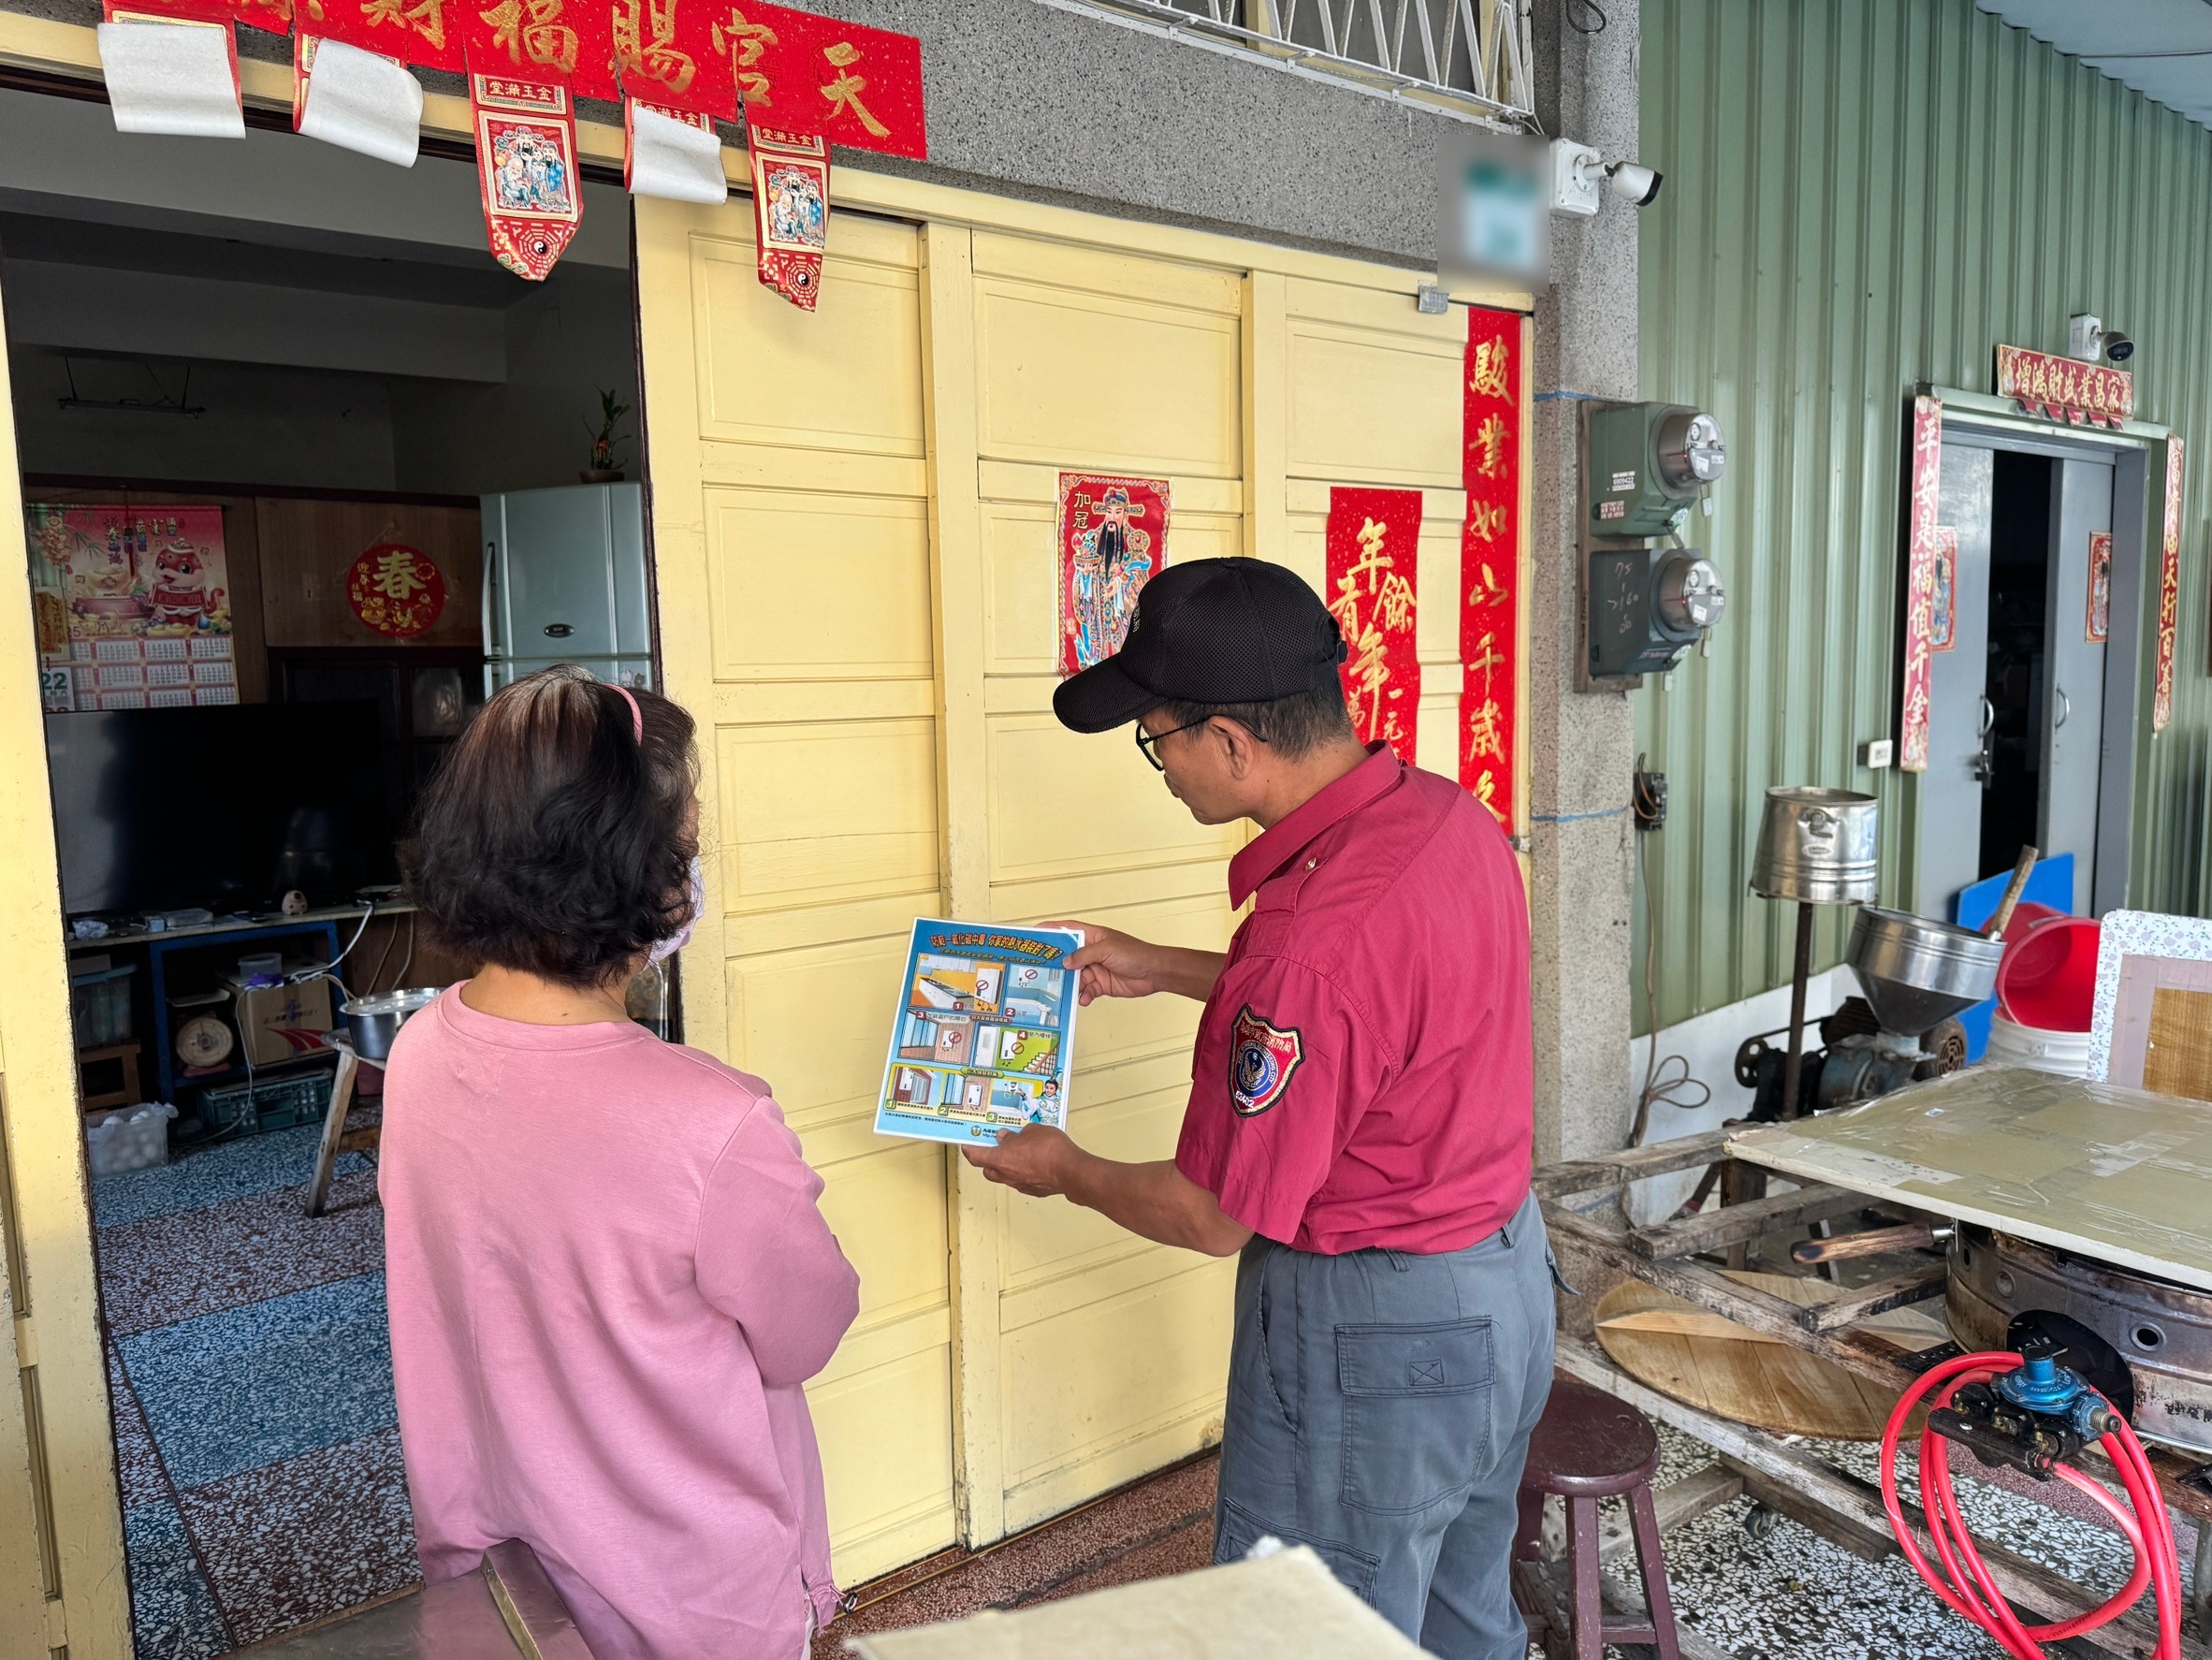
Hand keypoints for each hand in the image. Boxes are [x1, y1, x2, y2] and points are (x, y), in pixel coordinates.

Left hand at [964, 1124, 1078, 1197]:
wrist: (1069, 1170)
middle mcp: (1006, 1175)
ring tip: (1018, 1153)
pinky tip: (1033, 1163)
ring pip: (1005, 1177)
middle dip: (988, 1160)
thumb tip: (1006, 1137)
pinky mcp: (1034, 1190)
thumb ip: (1016, 1135)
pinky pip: (1022, 1181)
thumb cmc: (1049, 1148)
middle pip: (988, 1170)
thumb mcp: (1031, 1131)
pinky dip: (1022, 1173)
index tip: (966, 1145)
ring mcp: (1020, 1185)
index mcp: (1000, 1159)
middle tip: (995, 1148)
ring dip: (1007, 1167)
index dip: (969, 1150)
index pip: (976, 1157)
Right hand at [1048, 920, 1172, 1004]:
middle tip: (1040, 971)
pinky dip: (1083, 995)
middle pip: (1067, 957)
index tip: (1036, 934)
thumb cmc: (1135, 954)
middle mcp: (1091, 952)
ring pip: (1075, 977)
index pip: (1068, 930)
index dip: (1052, 930)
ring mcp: (1095, 969)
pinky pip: (1086, 991)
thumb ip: (1084, 955)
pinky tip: (1083, 999)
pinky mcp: (1101, 984)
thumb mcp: (1106, 949)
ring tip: (1061, 991)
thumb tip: (1065, 962)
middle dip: (1055, 964)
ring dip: (1069, 985)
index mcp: (1092, 937)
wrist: (1154, 973)